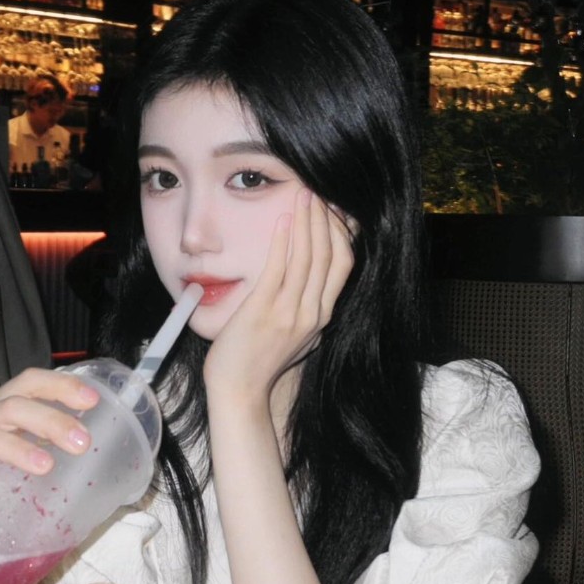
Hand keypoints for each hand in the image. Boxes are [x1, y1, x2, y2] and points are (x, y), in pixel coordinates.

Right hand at [0, 368, 99, 541]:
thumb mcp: (1, 442)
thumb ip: (34, 440)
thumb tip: (83, 444)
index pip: (28, 383)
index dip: (59, 386)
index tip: (93, 400)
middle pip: (11, 407)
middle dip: (49, 420)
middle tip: (82, 443)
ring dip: (13, 447)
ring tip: (44, 467)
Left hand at [203, 187, 353, 404]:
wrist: (240, 391)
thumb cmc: (259, 363)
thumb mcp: (297, 338)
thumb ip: (307, 312)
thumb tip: (310, 286)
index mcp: (322, 317)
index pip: (343, 266)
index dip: (341, 233)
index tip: (334, 209)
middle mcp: (312, 313)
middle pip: (329, 256)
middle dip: (325, 220)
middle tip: (318, 192)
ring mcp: (289, 312)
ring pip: (308, 258)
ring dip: (307, 222)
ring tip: (304, 196)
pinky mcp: (263, 311)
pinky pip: (278, 269)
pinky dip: (283, 242)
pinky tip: (283, 221)